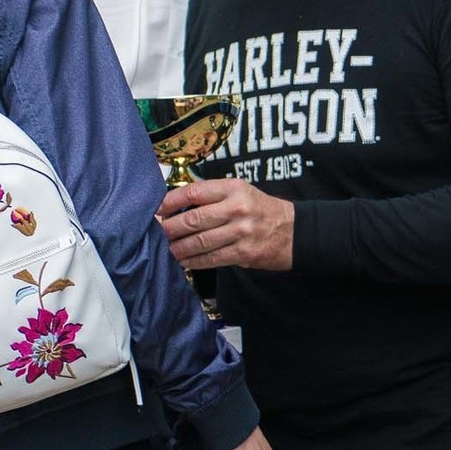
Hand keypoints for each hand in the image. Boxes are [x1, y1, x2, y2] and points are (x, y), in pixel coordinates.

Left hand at [161, 179, 294, 272]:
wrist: (295, 232)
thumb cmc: (261, 210)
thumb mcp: (241, 192)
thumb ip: (212, 196)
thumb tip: (175, 206)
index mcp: (234, 188)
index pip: (194, 192)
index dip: (171, 201)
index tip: (157, 208)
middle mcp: (237, 209)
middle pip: (194, 219)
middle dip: (170, 227)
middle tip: (156, 231)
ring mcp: (241, 232)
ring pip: (200, 242)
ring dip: (178, 248)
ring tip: (165, 249)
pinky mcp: (243, 253)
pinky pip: (211, 258)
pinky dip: (193, 261)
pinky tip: (183, 261)